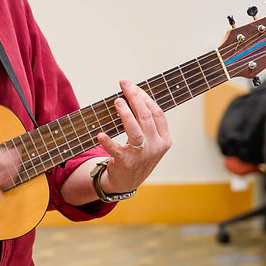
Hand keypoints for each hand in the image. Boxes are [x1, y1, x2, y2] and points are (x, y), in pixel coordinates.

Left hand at [96, 79, 170, 193]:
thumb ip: (147, 123)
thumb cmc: (138, 155)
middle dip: (134, 98)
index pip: (157, 114)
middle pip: (145, 117)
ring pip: (135, 130)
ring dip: (125, 114)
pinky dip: (108, 142)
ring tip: (117, 101)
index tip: (134, 87)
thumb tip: (135, 94)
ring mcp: (141, 156)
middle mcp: (155, 147)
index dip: (145, 98)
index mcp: (164, 140)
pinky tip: (101, 134)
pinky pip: (116, 150)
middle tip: (124, 84)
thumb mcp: (150, 141)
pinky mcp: (125, 163)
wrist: (127, 182)